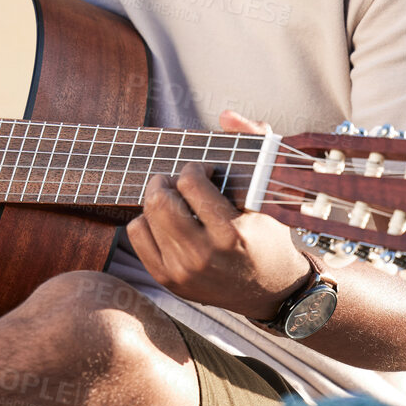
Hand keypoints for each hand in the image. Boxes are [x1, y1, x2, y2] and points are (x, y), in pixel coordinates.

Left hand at [125, 109, 312, 319]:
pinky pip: (137, 236)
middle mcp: (203, 256)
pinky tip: (168, 222)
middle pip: (160, 201)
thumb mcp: (269, 190)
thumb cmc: (268, 234)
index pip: (191, 183)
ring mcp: (182, 272)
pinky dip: (146, 221)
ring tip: (176, 200)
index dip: (196, 168)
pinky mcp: (168, 280)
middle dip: (167, 181)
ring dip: (158, 200)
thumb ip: (253, 143)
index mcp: (231, 233)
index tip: (207, 172)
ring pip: (145, 217)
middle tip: (180, 181)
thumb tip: (225, 115)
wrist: (268, 290)